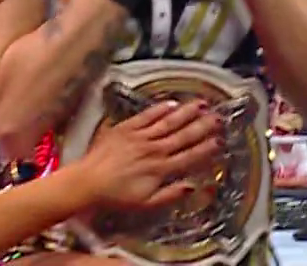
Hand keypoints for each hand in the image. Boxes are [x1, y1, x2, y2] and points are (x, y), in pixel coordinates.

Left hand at [74, 100, 223, 211]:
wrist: (88, 182)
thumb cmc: (115, 196)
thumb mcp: (145, 203)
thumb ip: (170, 195)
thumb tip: (192, 187)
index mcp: (159, 169)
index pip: (189, 157)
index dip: (206, 149)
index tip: (219, 141)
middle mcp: (153, 150)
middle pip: (183, 136)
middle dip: (203, 126)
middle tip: (218, 118)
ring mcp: (140, 137)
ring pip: (168, 122)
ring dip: (187, 113)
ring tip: (202, 104)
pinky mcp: (126, 128)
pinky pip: (147, 115)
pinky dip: (161, 108)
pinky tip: (173, 102)